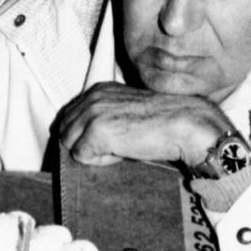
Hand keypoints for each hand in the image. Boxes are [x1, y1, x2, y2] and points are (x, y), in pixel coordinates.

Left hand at [58, 82, 232, 165]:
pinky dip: (101, 160)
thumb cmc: (162, 121)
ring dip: (93, 152)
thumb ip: (104, 116)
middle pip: (65, 132)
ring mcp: (92, 114)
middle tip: (117, 145)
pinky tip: (124, 151)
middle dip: (85, 144)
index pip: (69, 118)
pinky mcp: (96, 132)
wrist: (185, 124)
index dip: (85, 135)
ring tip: (121, 147)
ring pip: (71, 145)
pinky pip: (82, 156)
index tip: (113, 137)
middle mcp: (91, 98)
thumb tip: (83, 139)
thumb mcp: (127, 109)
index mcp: (98, 90)